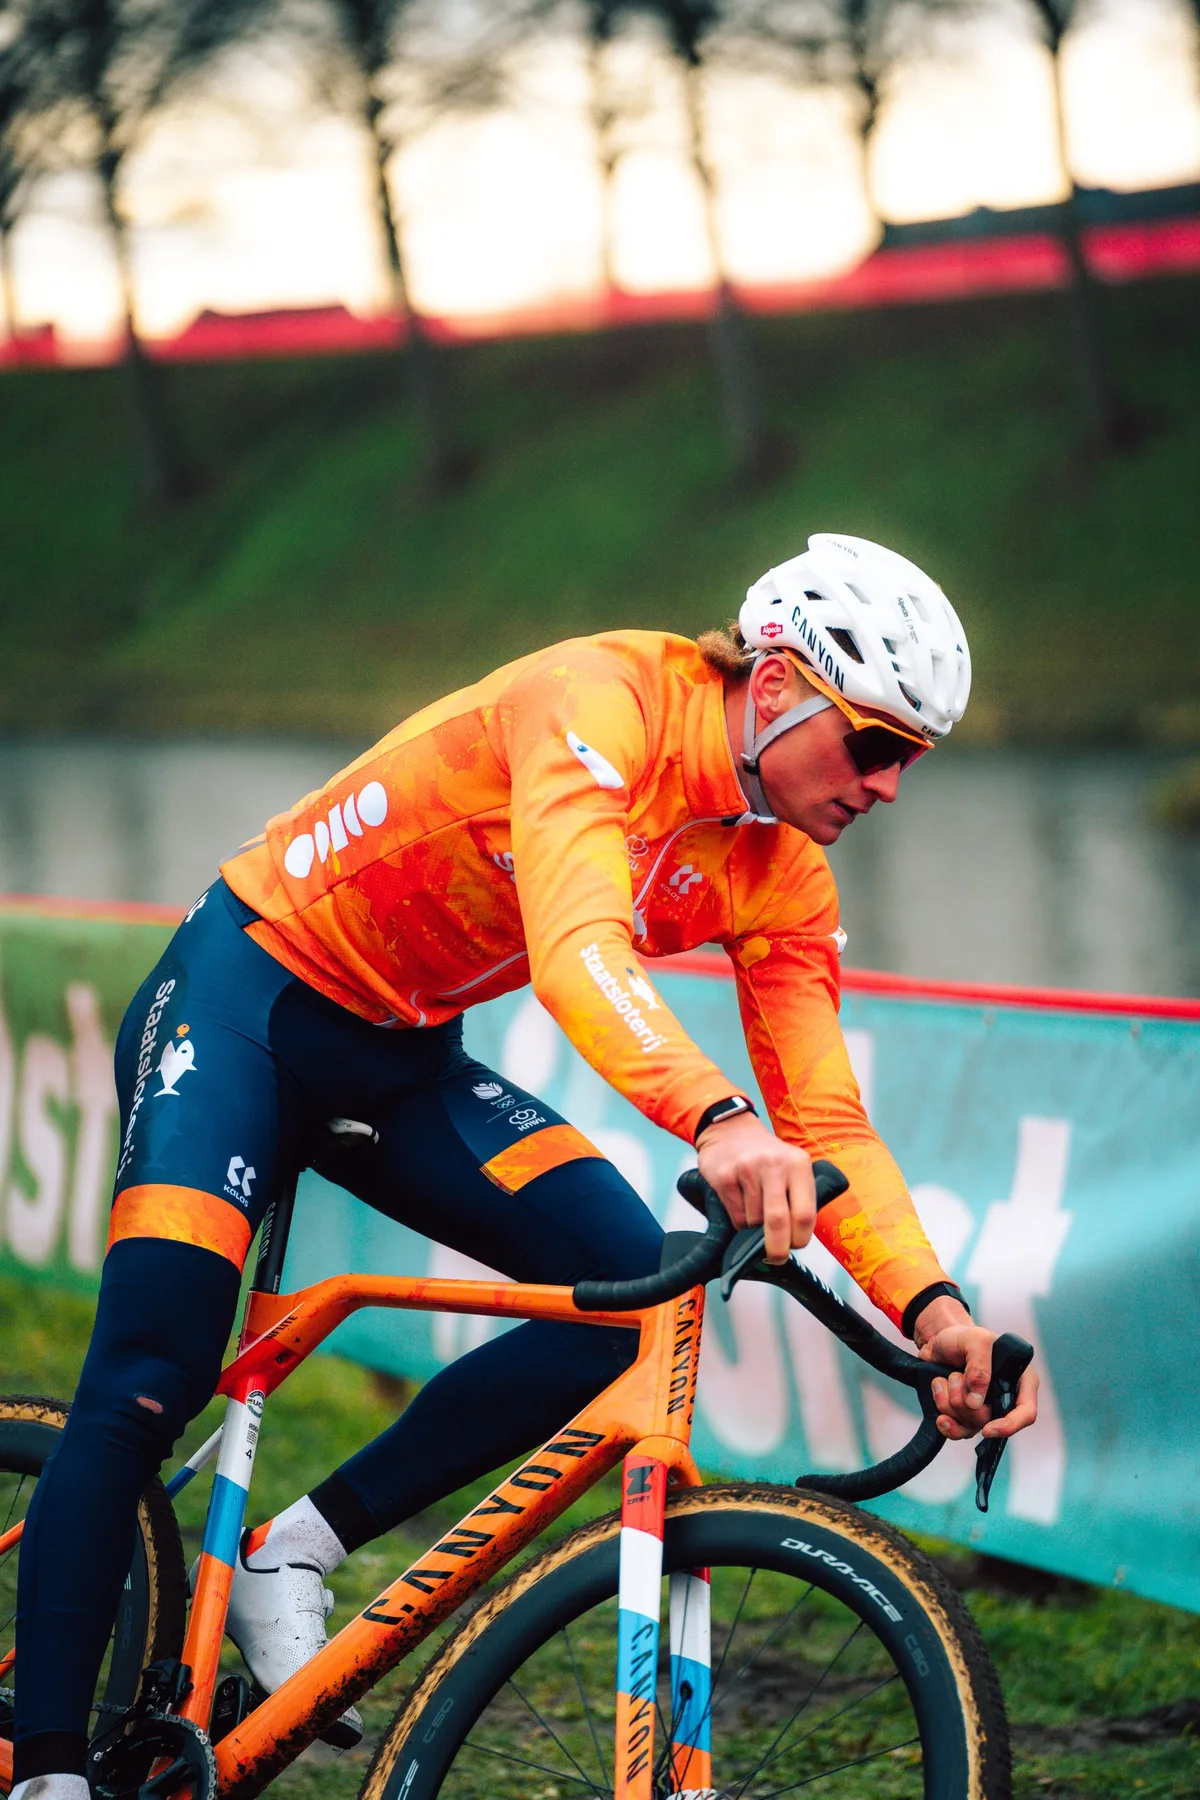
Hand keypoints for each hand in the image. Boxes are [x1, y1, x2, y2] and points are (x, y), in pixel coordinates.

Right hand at [695, 1113, 814, 1263]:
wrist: (729, 1130)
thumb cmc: (766, 1158)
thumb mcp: (791, 1166)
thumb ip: (798, 1197)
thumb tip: (795, 1240)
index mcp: (798, 1164)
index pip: (805, 1214)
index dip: (800, 1239)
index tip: (795, 1246)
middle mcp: (774, 1164)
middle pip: (779, 1221)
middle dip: (777, 1249)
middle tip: (775, 1258)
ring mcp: (747, 1170)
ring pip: (753, 1221)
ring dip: (754, 1231)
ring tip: (755, 1215)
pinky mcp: (724, 1177)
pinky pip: (735, 1215)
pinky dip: (739, 1222)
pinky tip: (741, 1206)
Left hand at [914, 1297, 1039, 1440]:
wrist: (937, 1342)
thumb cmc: (962, 1337)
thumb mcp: (975, 1338)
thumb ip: (979, 1365)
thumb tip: (976, 1402)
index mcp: (1020, 1380)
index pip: (1026, 1413)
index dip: (1009, 1425)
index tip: (987, 1429)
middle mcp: (1006, 1398)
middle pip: (989, 1421)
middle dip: (964, 1402)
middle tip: (954, 1375)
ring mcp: (985, 1409)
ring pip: (969, 1426)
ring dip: (949, 1403)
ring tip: (945, 1379)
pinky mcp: (966, 1416)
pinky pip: (956, 1431)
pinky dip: (944, 1420)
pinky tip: (939, 1412)